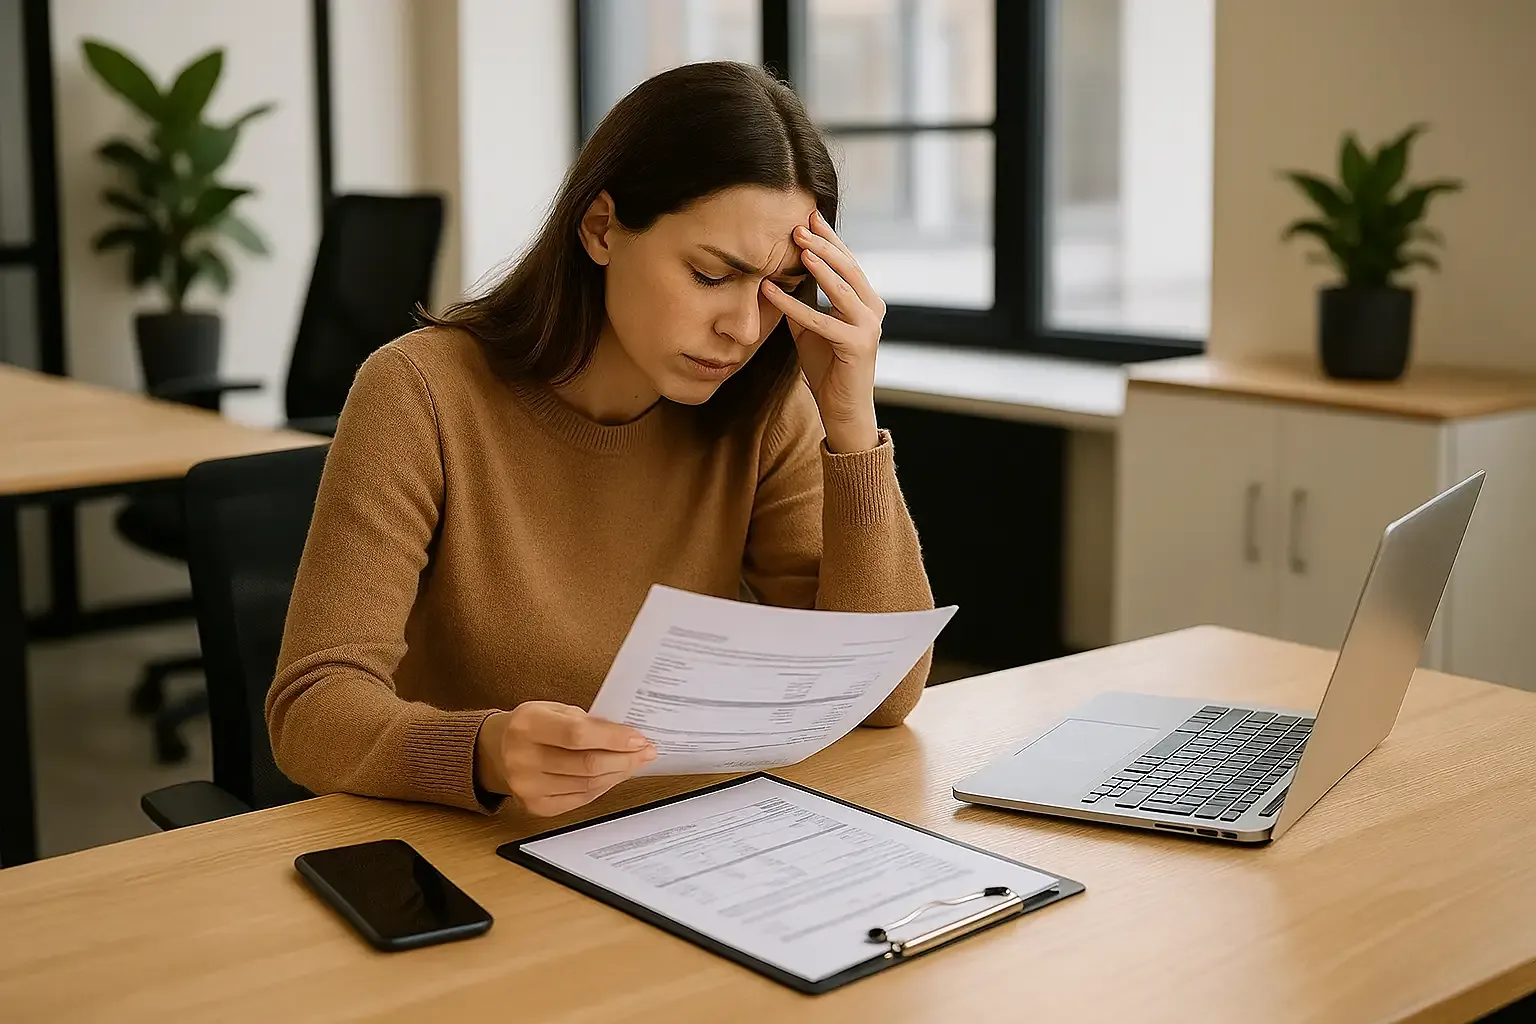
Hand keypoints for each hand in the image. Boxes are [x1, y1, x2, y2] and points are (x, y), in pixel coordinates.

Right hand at [475, 701, 655, 816]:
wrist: (496, 750)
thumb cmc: (532, 725)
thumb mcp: (554, 709)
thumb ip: (588, 721)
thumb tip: (628, 736)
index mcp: (527, 725)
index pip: (578, 735)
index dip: (613, 738)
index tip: (639, 738)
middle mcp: (522, 758)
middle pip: (586, 765)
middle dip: (624, 759)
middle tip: (644, 752)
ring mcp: (527, 787)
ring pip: (587, 785)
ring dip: (618, 774)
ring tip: (633, 762)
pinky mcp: (535, 806)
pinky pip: (580, 799)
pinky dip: (602, 787)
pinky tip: (613, 776)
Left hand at [761, 210, 884, 452]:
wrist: (842, 407)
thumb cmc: (827, 366)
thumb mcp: (811, 326)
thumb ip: (803, 300)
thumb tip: (779, 273)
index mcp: (866, 300)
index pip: (847, 261)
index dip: (829, 238)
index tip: (808, 216)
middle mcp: (873, 308)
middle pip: (848, 267)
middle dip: (824, 244)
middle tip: (799, 224)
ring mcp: (869, 326)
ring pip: (842, 287)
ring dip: (820, 264)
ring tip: (799, 246)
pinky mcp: (857, 345)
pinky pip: (821, 320)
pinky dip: (794, 304)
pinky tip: (772, 291)